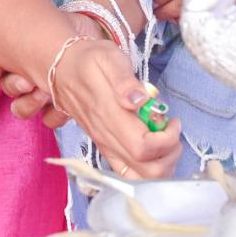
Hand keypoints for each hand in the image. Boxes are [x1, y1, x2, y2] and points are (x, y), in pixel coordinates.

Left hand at [0, 0, 147, 125]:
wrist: (81, 24)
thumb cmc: (98, 50)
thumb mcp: (115, 64)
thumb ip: (124, 85)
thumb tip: (139, 101)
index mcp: (66, 103)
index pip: (53, 120)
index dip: (51, 116)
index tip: (52, 103)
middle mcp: (44, 94)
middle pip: (27, 108)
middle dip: (28, 101)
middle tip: (40, 86)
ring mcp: (27, 79)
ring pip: (11, 92)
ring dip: (14, 86)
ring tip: (23, 75)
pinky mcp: (12, 61)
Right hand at [44, 28, 181, 178]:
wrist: (64, 69)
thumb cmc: (90, 61)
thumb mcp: (108, 58)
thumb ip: (124, 79)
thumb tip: (140, 100)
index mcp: (109, 116)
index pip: (143, 148)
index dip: (166, 140)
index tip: (172, 120)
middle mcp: (107, 138)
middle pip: (146, 171)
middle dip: (169, 155)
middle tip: (172, 130)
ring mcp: (106, 147)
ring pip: (140, 179)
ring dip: (163, 165)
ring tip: (166, 139)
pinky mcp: (106, 150)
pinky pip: (129, 174)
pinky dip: (150, 168)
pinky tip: (155, 147)